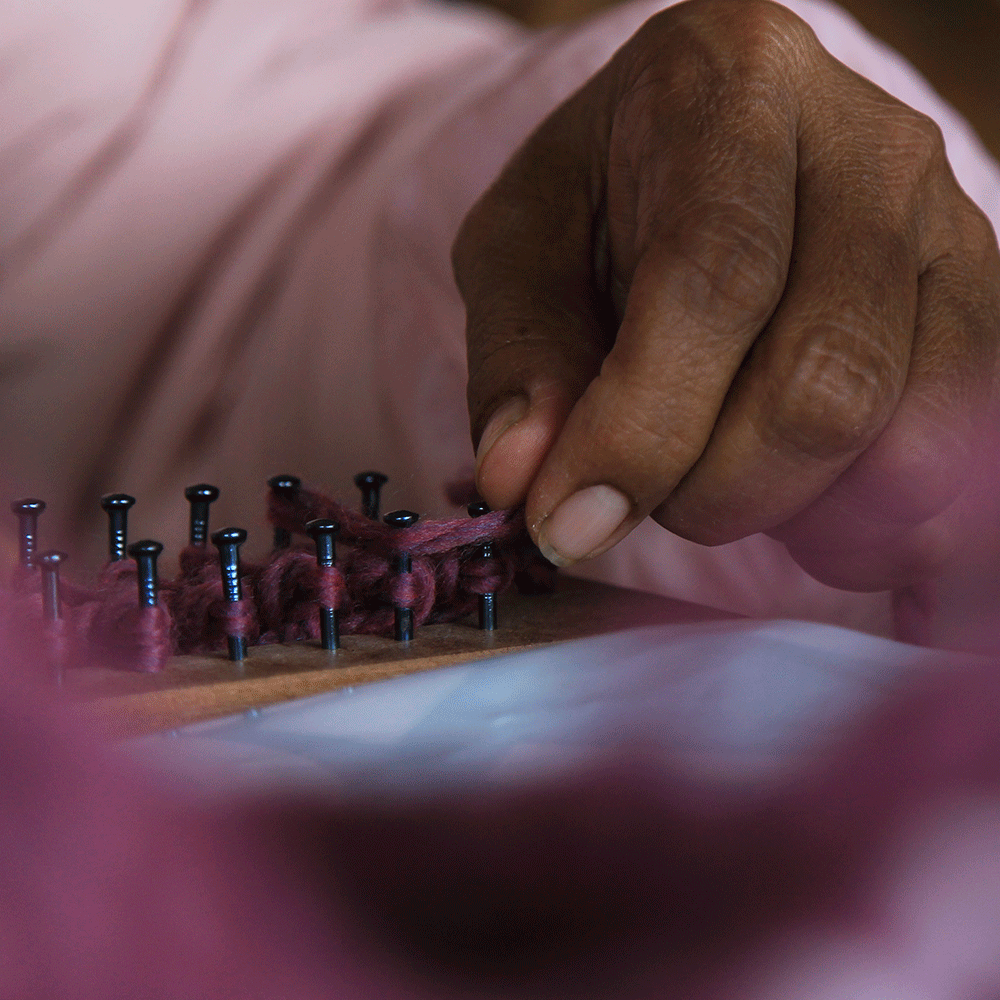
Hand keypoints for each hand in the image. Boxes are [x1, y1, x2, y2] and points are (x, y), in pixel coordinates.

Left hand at [453, 0, 999, 591]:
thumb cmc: (603, 205)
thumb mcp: (521, 249)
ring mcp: (949, 235)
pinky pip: (946, 468)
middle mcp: (871, 151)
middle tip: (649, 494)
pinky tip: (789, 494)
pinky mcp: (984, 314)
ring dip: (787, 512)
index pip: (714, 279)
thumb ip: (517, 355)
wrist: (712, 162)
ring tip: (717, 476)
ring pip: (903, 446)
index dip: (642, 427)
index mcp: (733, 93)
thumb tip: (518, 481)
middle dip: (715, 492)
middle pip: (824, 382)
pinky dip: (857, 526)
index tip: (569, 522)